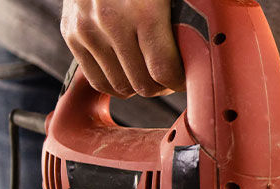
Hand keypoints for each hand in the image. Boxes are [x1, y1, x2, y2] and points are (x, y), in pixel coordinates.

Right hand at [60, 0, 183, 97]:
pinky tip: (129, 72)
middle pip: (142, 84)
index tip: (187, 77)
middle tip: (171, 76)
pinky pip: (97, 79)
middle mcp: (112, 22)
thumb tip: (208, 41)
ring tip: (150, 73)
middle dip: (162, 85)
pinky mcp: (72, 35)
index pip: (163, 70)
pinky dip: (116, 82)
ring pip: (120, 86)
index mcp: (144, 11)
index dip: (179, 80)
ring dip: (139, 85)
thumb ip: (189, 13)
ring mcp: (88, 30)